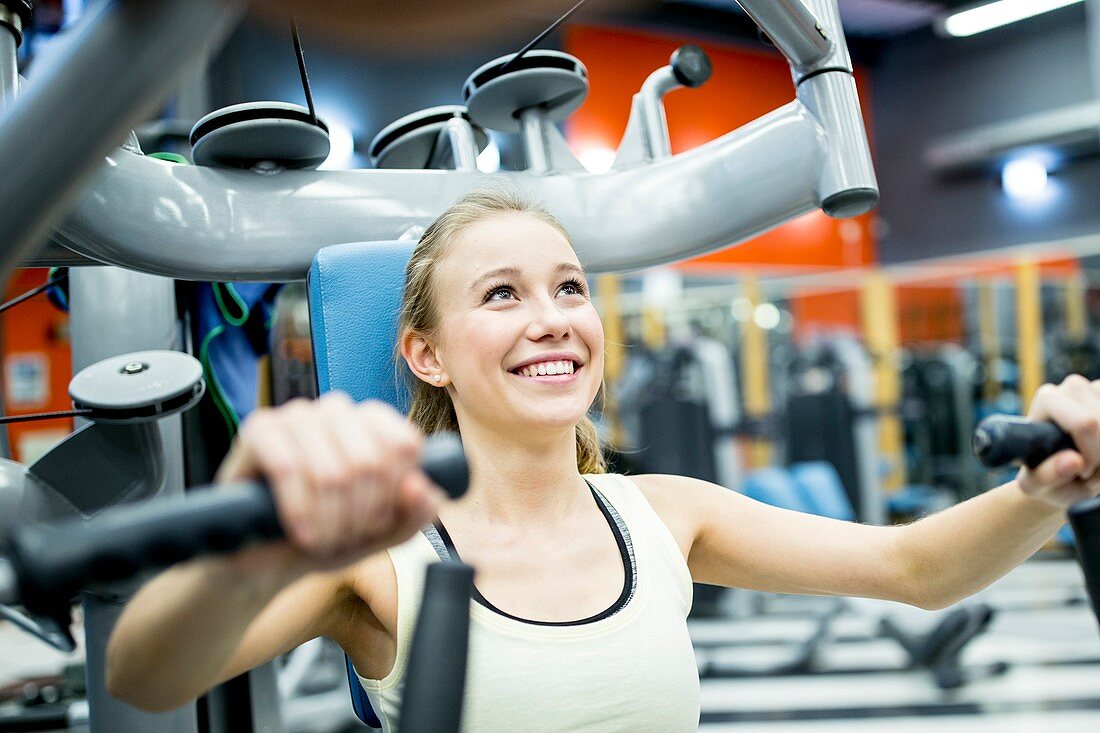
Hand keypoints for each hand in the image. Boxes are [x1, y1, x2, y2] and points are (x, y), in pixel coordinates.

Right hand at [215, 392, 440, 562]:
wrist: (263, 561)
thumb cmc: (324, 536)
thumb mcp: (379, 535)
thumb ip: (413, 515)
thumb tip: (424, 487)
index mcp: (373, 424)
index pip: (404, 444)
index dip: (393, 495)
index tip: (376, 524)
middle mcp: (337, 410)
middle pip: (370, 461)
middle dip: (359, 516)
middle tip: (343, 540)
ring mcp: (297, 415)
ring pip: (331, 470)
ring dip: (329, 521)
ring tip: (320, 542)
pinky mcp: (258, 429)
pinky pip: (288, 468)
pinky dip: (299, 511)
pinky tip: (300, 534)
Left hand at [1018, 375, 1099, 507]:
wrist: (1060, 472)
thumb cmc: (1045, 477)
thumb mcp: (1036, 486)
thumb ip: (1048, 476)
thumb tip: (1073, 461)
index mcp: (1047, 400)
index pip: (1085, 423)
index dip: (1091, 455)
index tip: (1081, 471)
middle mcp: (1072, 387)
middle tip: (1090, 475)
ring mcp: (1098, 388)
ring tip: (1098, 468)